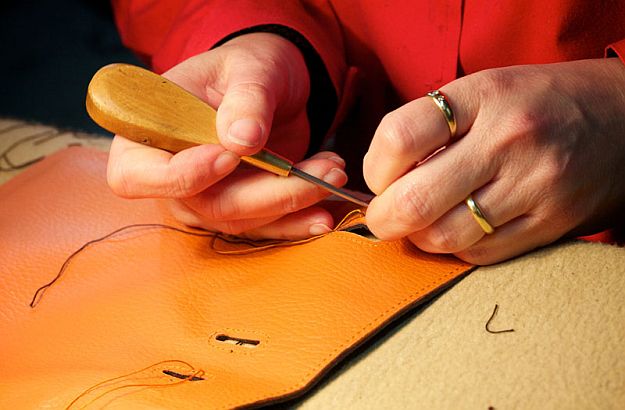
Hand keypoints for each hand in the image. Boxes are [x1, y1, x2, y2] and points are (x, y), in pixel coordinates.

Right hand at [107, 33, 347, 238]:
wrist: (269, 83)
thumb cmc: (246, 67)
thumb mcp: (248, 68)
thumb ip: (245, 99)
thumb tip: (242, 141)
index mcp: (147, 134)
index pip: (137, 176)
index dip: (182, 176)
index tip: (230, 156)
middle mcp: (170, 175)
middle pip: (207, 205)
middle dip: (270, 194)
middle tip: (322, 169)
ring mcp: (204, 197)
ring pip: (243, 220)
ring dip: (293, 203)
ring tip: (334, 171)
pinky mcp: (239, 208)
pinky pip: (264, 227)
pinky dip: (297, 222)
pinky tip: (326, 214)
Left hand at [364, 58, 624, 263]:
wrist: (620, 118)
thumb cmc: (536, 102)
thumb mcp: (484, 90)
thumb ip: (431, 126)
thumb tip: (380, 179)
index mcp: (483, 96)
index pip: (398, 138)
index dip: (373, 169)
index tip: (379, 177)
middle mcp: (509, 140)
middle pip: (415, 202)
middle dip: (383, 218)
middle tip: (383, 216)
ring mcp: (534, 186)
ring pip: (444, 237)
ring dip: (419, 236)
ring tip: (423, 220)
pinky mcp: (551, 224)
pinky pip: (479, 254)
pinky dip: (456, 247)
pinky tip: (459, 227)